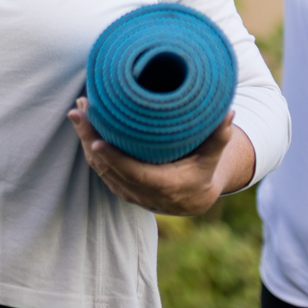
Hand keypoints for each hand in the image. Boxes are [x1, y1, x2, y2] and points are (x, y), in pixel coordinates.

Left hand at [69, 98, 236, 215]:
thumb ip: (219, 137)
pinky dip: (90, 149)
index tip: (97, 140)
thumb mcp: (213, 156)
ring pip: (100, 169)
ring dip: (86, 140)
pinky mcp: (121, 188)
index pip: (134, 173)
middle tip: (79, 110)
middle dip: (90, 139)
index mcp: (166, 186)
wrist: (195, 197)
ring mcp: (129, 192)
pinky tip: (84, 128)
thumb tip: (229, 113)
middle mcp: (143, 194)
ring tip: (78, 112)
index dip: (115, 159)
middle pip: (109, 168)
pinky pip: (101, 170)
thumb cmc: (204, 170)